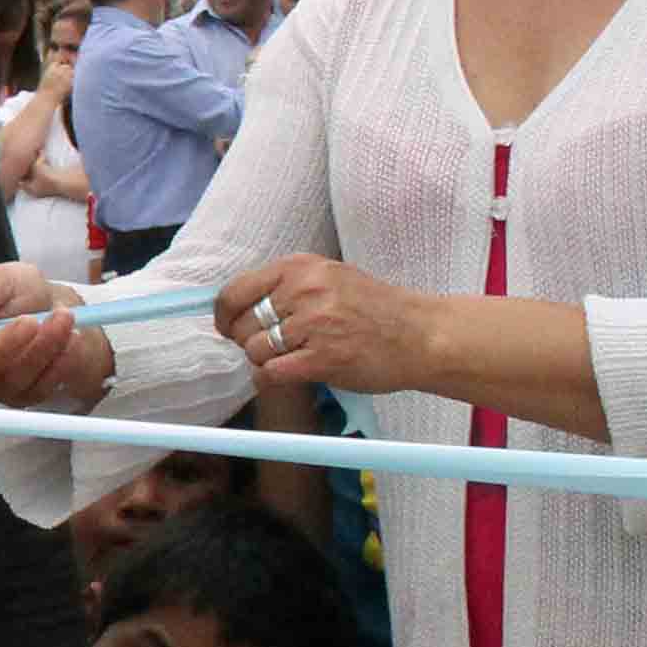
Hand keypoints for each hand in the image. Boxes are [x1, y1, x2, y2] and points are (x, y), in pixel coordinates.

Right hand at [0, 261, 113, 410]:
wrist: (52, 310)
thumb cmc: (18, 293)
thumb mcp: (3, 278)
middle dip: (7, 346)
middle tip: (33, 319)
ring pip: (14, 379)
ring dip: (43, 348)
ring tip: (64, 316)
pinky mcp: (21, 395)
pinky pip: (40, 387)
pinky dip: (59, 361)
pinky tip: (70, 338)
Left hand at [211, 255, 444, 399]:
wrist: (421, 334)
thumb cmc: (375, 309)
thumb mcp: (330, 277)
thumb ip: (288, 286)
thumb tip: (241, 306)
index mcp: (301, 267)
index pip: (236, 290)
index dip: (224, 315)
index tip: (227, 327)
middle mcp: (303, 290)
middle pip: (241, 324)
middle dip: (248, 341)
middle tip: (270, 347)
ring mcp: (314, 324)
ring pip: (255, 350)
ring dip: (264, 361)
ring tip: (290, 359)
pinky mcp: (323, 358)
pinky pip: (271, 373)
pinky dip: (270, 379)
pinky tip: (287, 375)